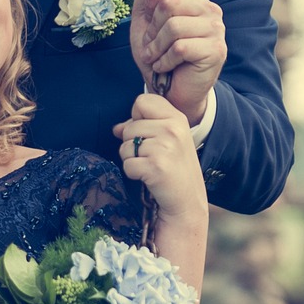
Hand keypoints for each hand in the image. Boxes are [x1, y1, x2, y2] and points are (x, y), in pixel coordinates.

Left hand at [113, 92, 208, 225]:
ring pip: (125, 146)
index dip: (137, 117)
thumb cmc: (175, 171)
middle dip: (132, 143)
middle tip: (151, 157)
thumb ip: (142, 128)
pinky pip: (127, 164)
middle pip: (129, 126)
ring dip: (132, 159)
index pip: (142, 100)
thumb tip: (116, 128)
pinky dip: (133, 174)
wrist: (187, 203)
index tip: (147, 134)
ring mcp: (165, 147)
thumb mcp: (167, 142)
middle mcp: (173, 129)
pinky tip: (149, 178)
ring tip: (151, 167)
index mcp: (177, 118)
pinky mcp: (156, 166)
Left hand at [128, 0, 225, 123]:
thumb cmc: (159, 55)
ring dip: (156, 47)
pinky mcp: (216, 49)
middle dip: (152, 28)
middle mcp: (209, 8)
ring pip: (173, 25)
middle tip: (152, 44)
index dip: (149, 2)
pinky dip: (164, 60)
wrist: (171, 92)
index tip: (149, 21)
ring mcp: (215, 28)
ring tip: (157, 57)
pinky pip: (180, 47)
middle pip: (168, 2)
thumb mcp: (145, 22)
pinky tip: (165, 67)